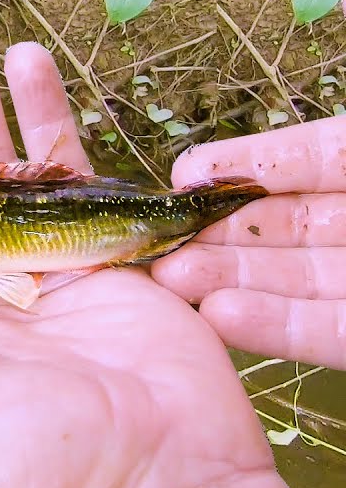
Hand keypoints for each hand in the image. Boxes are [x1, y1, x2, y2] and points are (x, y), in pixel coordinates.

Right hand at [152, 114, 345, 369]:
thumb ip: (320, 154)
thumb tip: (208, 165)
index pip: (313, 159)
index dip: (245, 165)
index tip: (186, 173)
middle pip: (286, 225)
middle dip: (218, 230)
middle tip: (159, 238)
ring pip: (294, 279)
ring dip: (229, 279)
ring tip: (170, 279)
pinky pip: (329, 333)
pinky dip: (276, 327)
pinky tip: (221, 315)